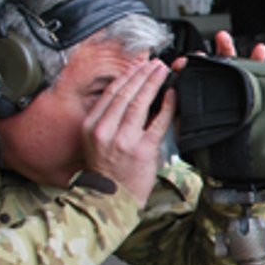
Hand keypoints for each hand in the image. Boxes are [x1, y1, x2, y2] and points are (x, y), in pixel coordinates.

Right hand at [81, 59, 173, 203]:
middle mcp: (105, 130)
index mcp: (92, 126)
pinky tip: (173, 95)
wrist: (109, 200)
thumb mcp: (95, 142)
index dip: (127, 76)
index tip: (138, 65)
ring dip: (153, 84)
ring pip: (139, 103)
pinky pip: (158, 123)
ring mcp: (124, 140)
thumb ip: (108, 121)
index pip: (111, 93)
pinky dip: (167, 107)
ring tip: (163, 71)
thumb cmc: (106, 172)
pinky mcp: (142, 150)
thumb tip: (129, 99)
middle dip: (142, 75)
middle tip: (155, 63)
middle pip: (125, 94)